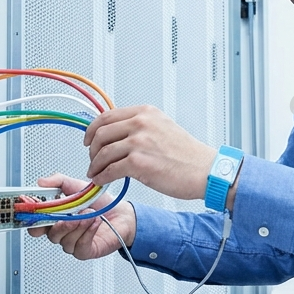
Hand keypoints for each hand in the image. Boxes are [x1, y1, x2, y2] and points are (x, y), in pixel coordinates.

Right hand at [27, 173, 134, 258]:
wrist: (121, 213)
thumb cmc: (99, 203)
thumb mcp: (76, 186)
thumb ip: (58, 182)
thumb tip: (41, 182)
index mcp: (55, 217)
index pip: (36, 224)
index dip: (33, 220)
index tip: (36, 212)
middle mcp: (62, 232)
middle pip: (50, 234)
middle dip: (60, 222)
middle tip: (70, 213)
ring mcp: (72, 243)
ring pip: (65, 240)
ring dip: (78, 225)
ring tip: (89, 214)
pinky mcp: (85, 251)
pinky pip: (79, 246)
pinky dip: (87, 232)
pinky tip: (94, 223)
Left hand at [83, 104, 215, 199]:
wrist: (205, 170)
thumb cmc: (187, 155)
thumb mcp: (162, 128)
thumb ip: (139, 127)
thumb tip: (115, 137)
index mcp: (145, 112)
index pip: (107, 116)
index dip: (92, 129)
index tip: (88, 140)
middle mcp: (141, 123)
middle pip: (100, 133)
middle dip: (92, 150)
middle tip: (92, 159)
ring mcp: (139, 142)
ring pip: (103, 152)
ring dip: (95, 165)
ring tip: (96, 173)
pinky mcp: (138, 163)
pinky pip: (110, 169)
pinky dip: (102, 176)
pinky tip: (102, 180)